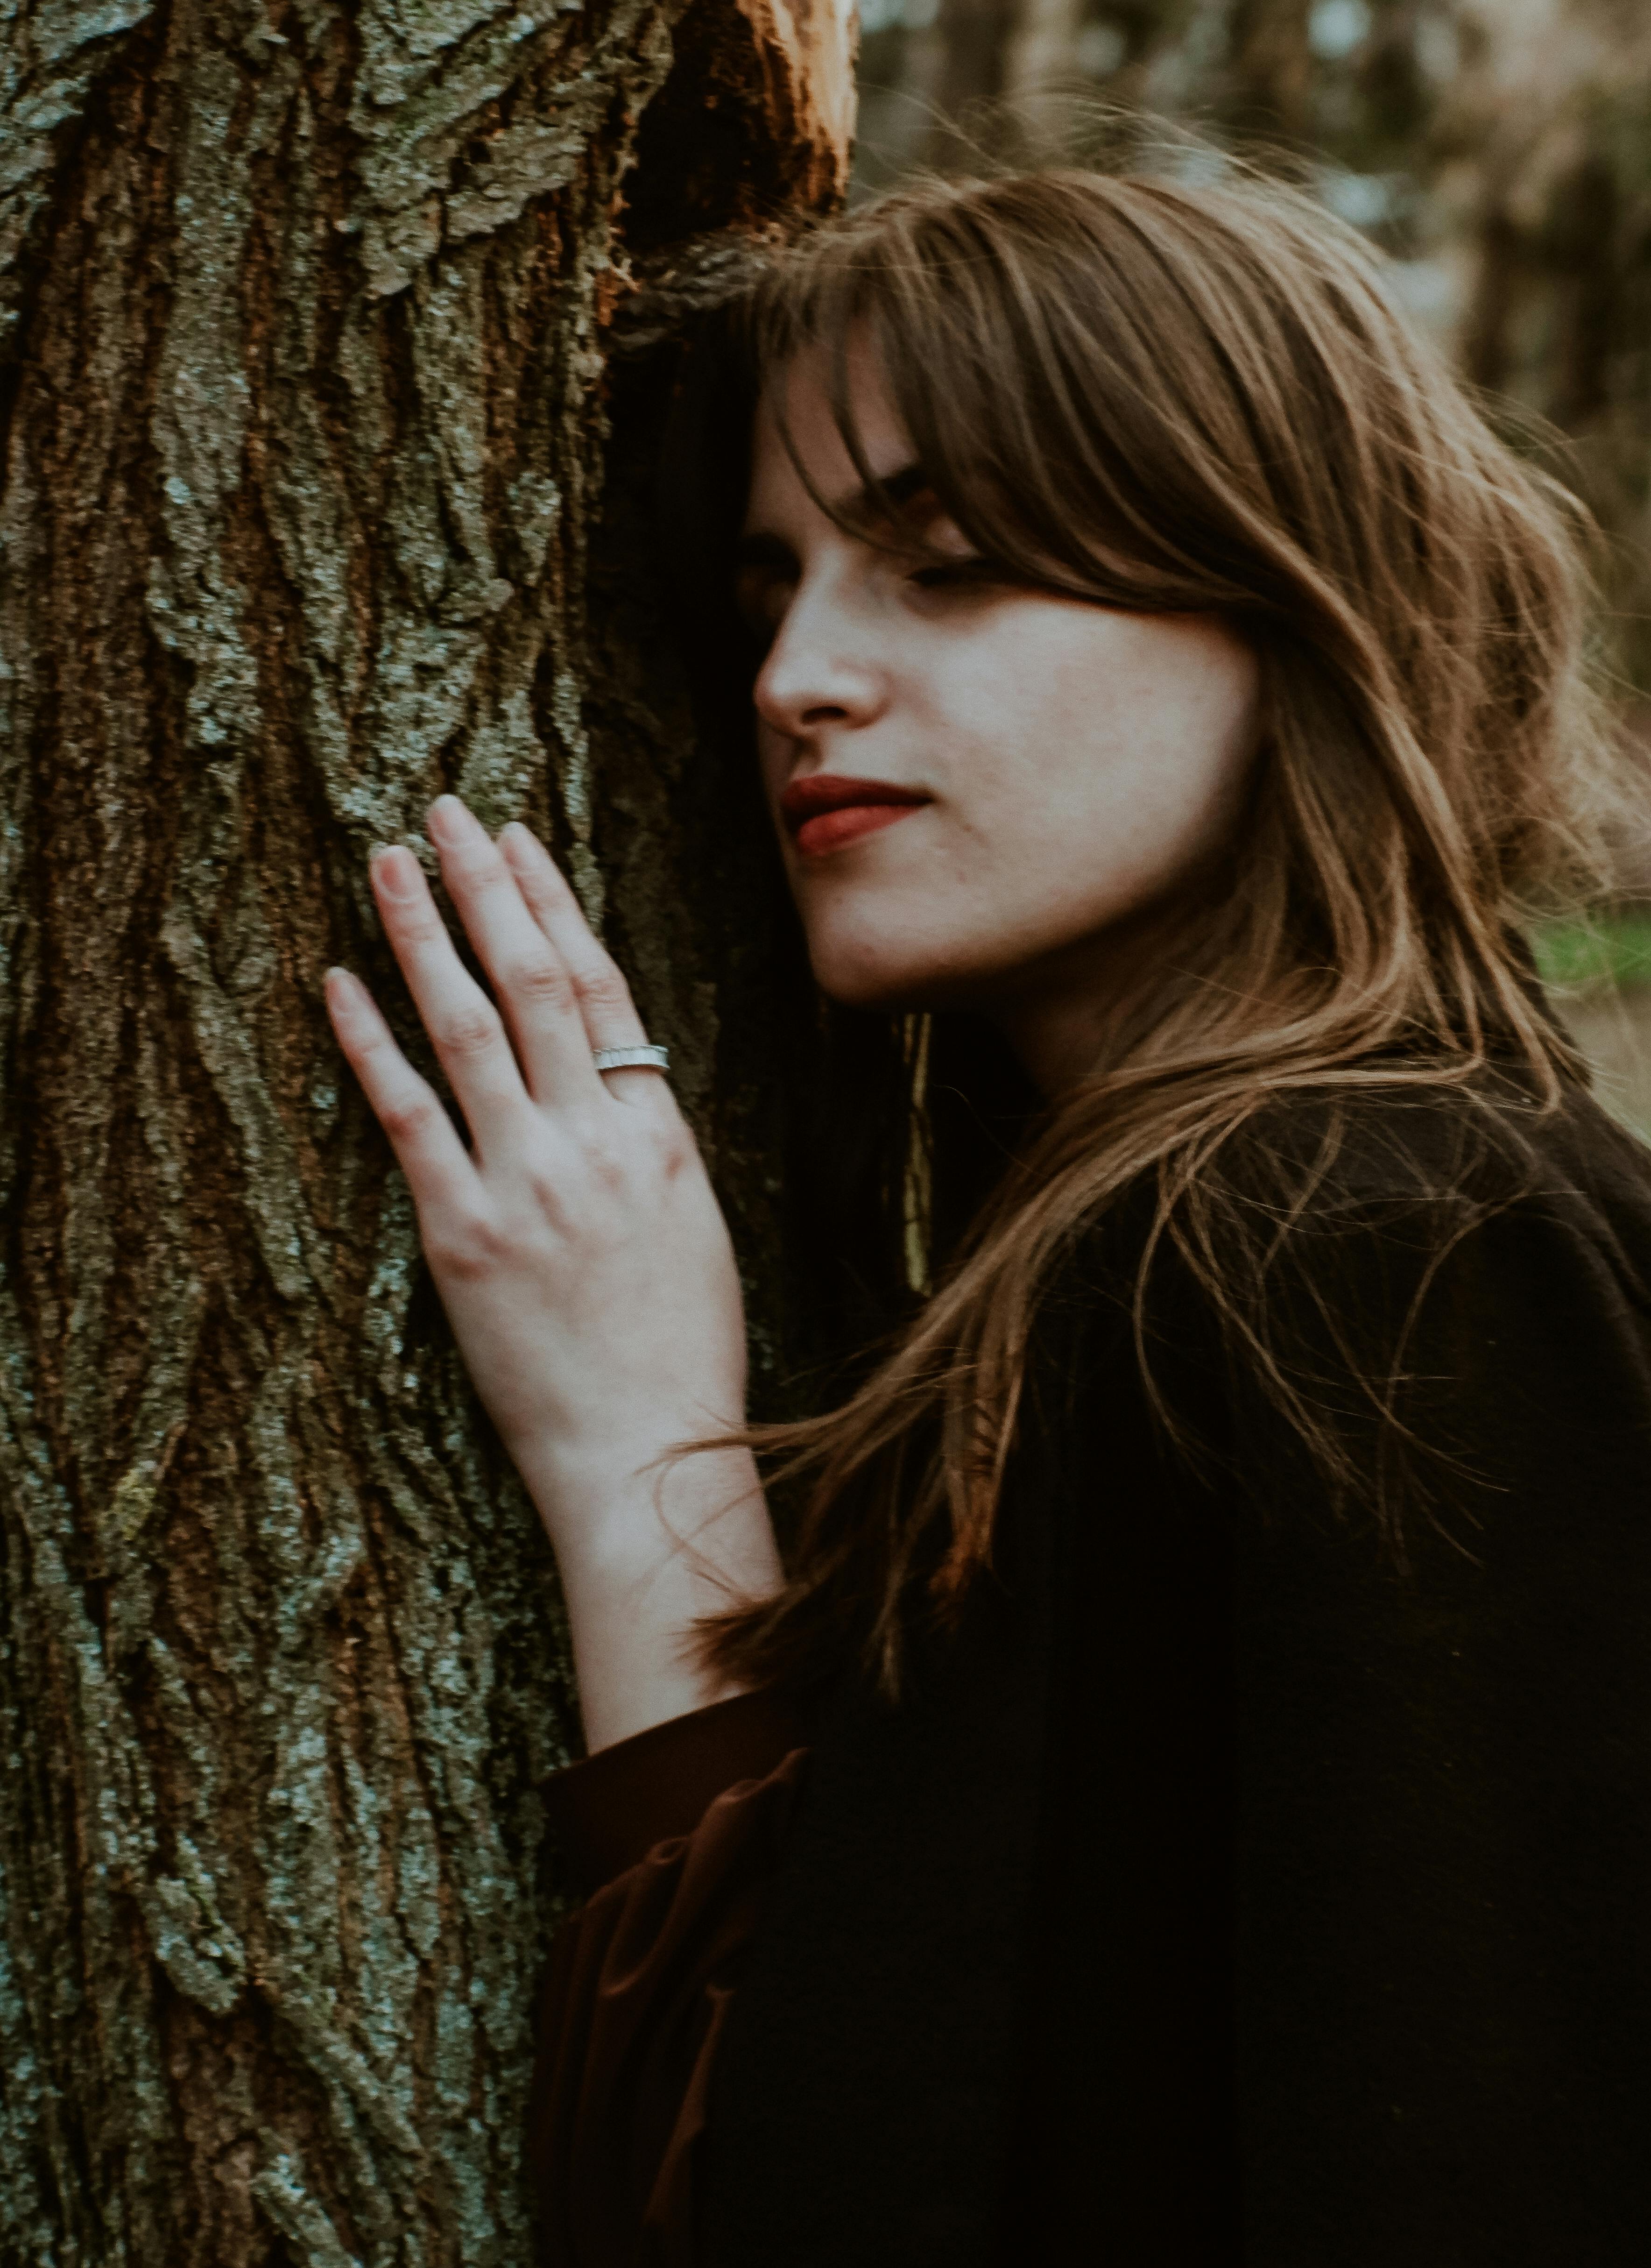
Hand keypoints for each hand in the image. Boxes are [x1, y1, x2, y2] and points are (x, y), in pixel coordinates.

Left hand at [325, 797, 779, 1746]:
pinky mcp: (462, 1237)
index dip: (555, 904)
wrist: (647, 1455)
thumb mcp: (694, 1227)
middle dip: (485, 887)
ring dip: (425, 935)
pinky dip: (370, 1044)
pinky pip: (408, 1118)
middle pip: (537, 981)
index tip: (517, 840)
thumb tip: (613, 1075)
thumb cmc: (680, 1354)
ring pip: (470, 1027)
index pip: (604, 989)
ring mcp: (526, 1184)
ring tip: (388, 862)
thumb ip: (647, 1144)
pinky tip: (340, 984)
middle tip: (441, 812)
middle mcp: (593, 1144)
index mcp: (660, 1136)